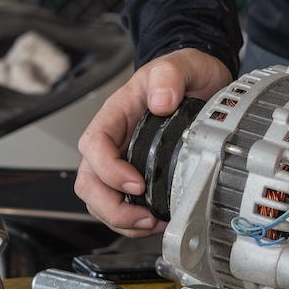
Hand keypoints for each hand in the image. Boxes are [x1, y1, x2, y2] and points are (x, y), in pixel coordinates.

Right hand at [76, 48, 232, 236]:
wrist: (199, 83)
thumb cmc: (184, 74)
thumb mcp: (180, 65)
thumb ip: (169, 76)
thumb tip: (161, 101)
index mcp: (116, 114)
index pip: (95, 145)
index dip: (109, 170)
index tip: (137, 183)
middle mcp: (113, 140)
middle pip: (89, 181)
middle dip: (110, 206)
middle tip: (141, 216)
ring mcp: (121, 160)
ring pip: (99, 198)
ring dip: (120, 219)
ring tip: (150, 224)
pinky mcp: (135, 175)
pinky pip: (119, 204)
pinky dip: (132, 222)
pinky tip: (155, 222)